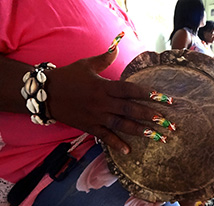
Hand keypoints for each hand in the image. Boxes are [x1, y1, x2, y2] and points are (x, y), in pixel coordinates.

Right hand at [45, 48, 162, 153]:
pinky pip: (105, 137)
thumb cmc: (68, 77)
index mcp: (104, 86)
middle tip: (168, 123)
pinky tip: (129, 151)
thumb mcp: (86, 64)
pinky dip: (116, 144)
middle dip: (150, 116)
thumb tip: (118, 45)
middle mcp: (103, 102)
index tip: (164, 98)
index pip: (130, 89)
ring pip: (121, 125)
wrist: (46, 93)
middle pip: (130, 109)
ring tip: (157, 136)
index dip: (147, 93)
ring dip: (140, 131)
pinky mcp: (89, 127)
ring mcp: (96, 116)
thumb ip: (104, 57)